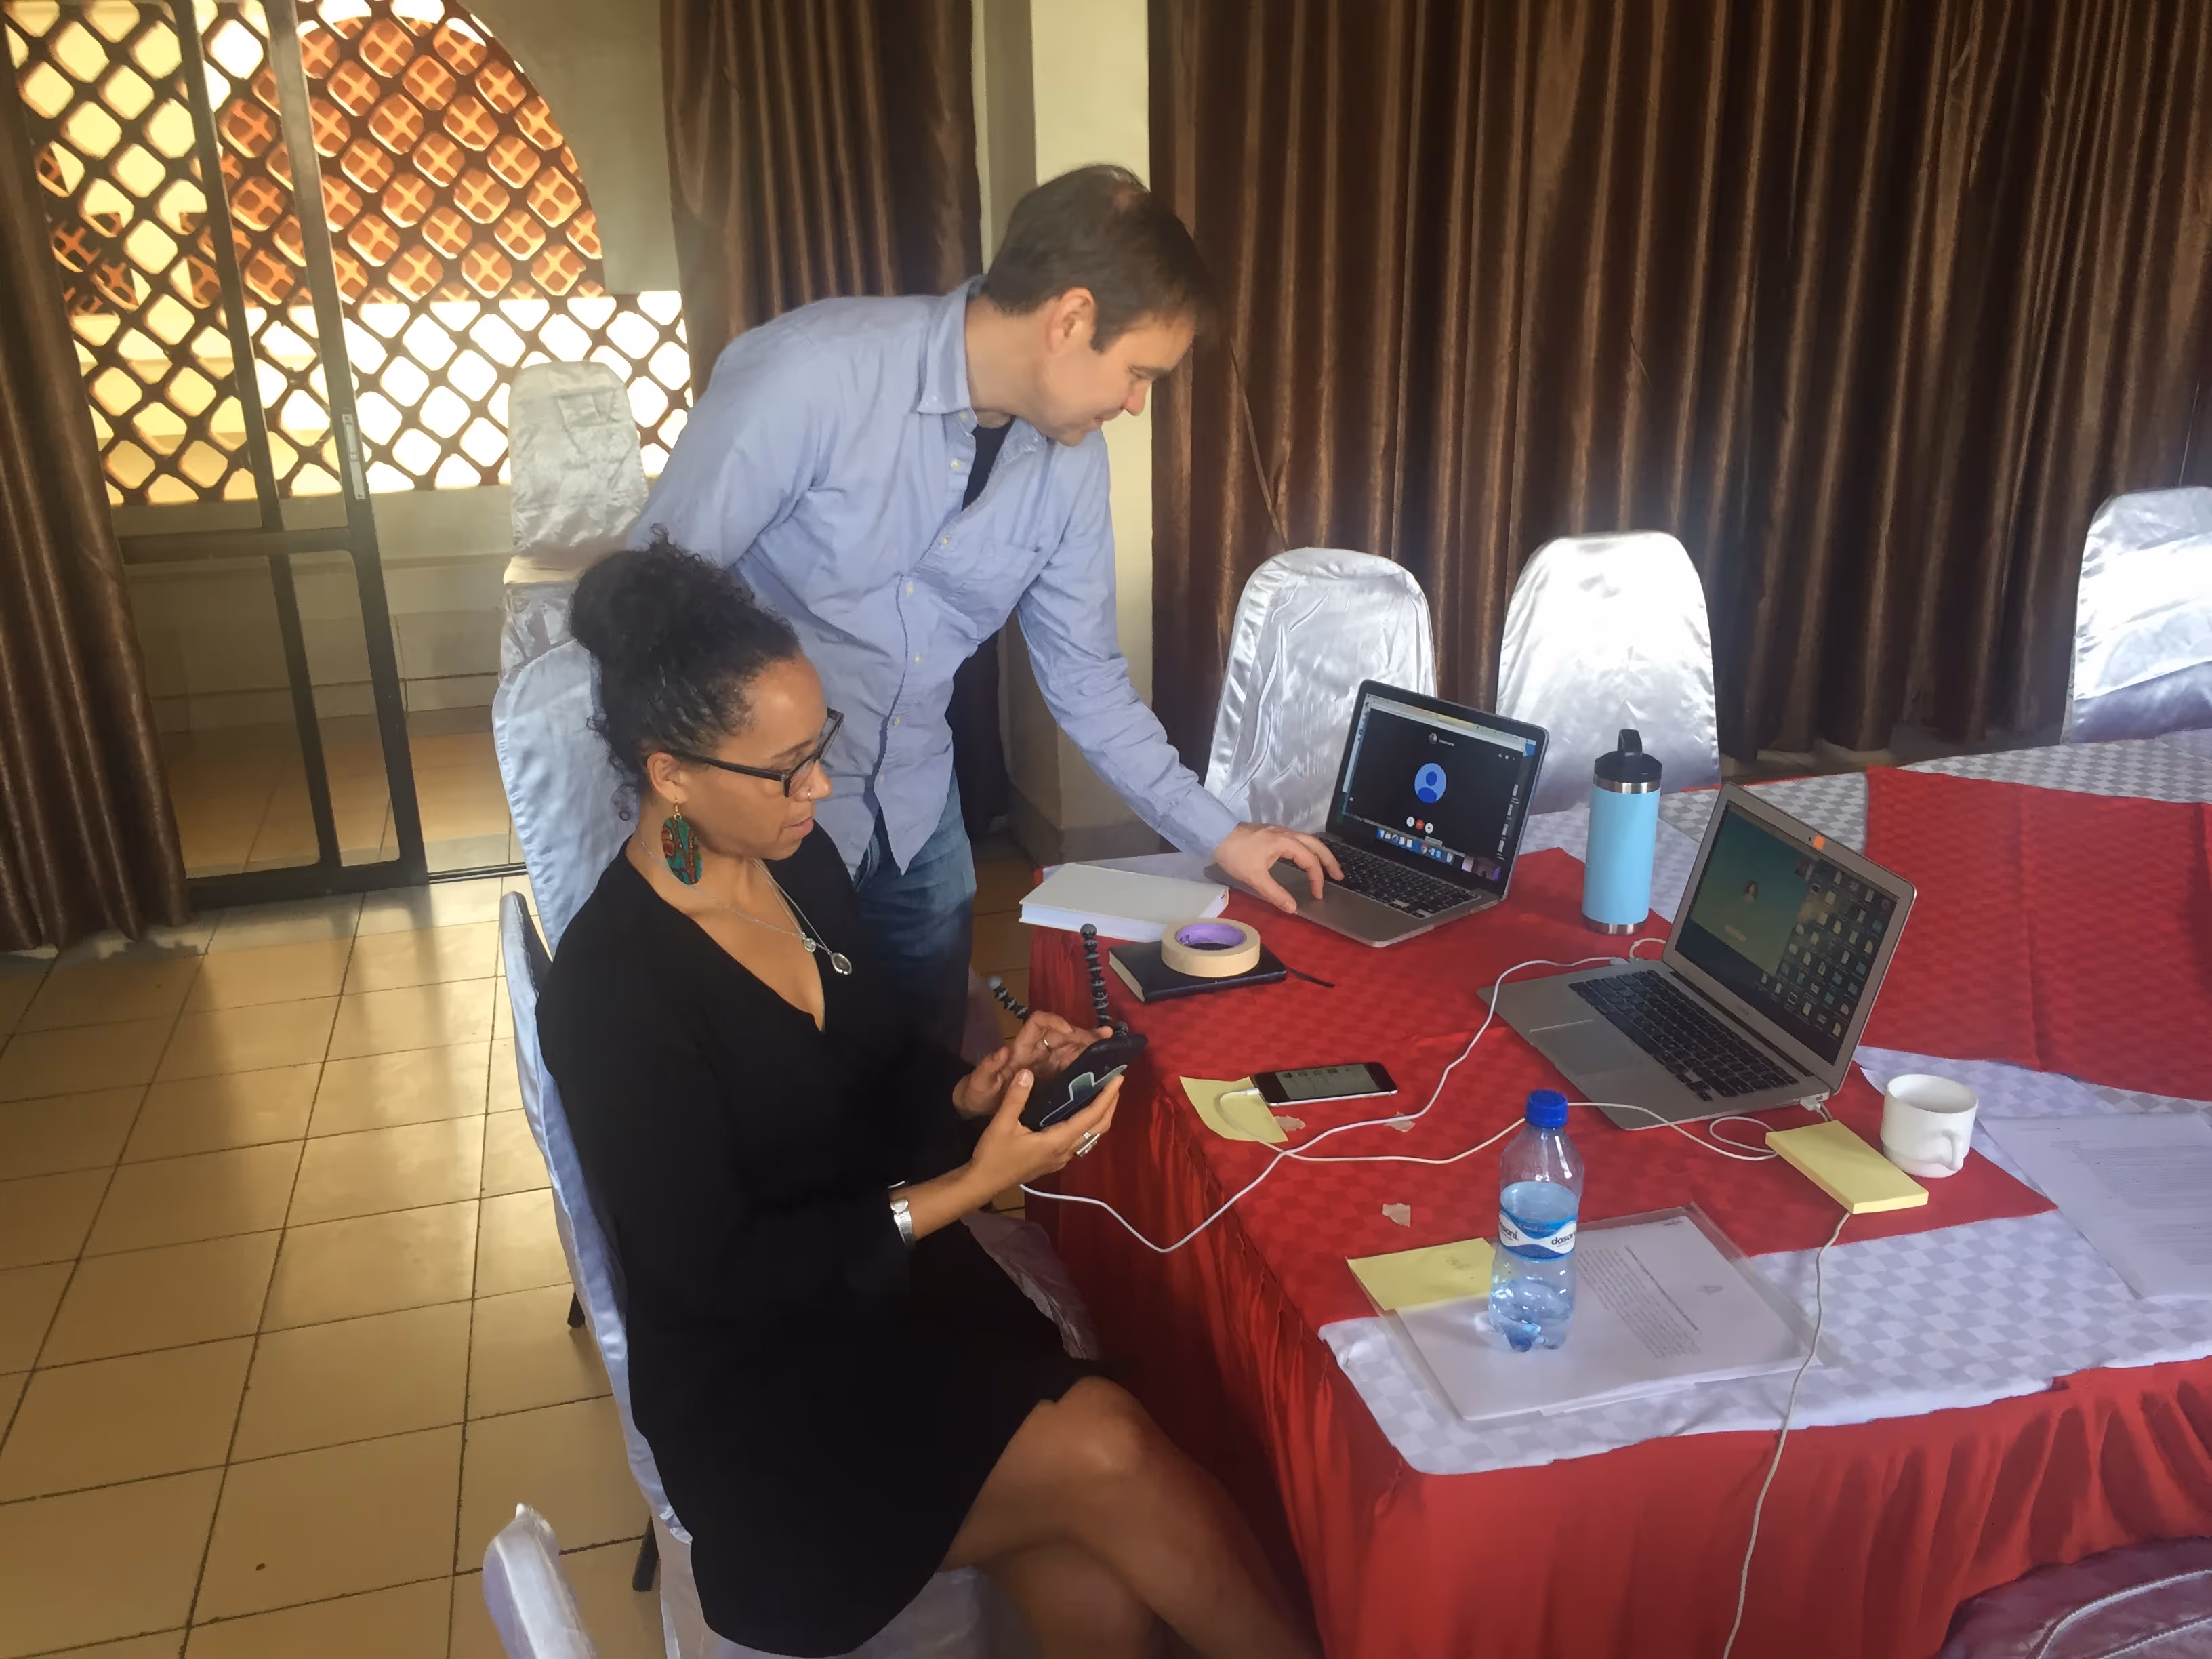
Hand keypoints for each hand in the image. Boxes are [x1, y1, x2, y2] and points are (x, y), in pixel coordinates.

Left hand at [951, 1015, 1111, 1117]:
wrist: (979, 1105)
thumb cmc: (979, 1092)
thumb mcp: (979, 1083)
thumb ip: (987, 1068)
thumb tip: (1002, 1051)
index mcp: (1021, 1049)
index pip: (1038, 1024)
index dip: (1054, 1022)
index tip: (1069, 1031)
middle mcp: (1036, 1050)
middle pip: (1062, 1034)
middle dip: (1082, 1034)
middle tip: (1104, 1039)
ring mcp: (1046, 1062)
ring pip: (1071, 1047)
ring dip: (1090, 1044)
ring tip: (1110, 1042)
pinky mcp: (1052, 1075)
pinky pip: (1072, 1064)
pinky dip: (1088, 1061)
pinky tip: (1103, 1063)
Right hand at [966, 1067, 1120, 1193]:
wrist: (983, 1183)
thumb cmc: (993, 1155)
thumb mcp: (1001, 1124)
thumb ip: (1016, 1098)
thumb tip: (1028, 1072)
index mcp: (1057, 1141)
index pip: (1090, 1117)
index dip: (1106, 1098)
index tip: (1117, 1079)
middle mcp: (1065, 1151)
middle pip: (1098, 1128)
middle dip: (1110, 1105)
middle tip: (1115, 1082)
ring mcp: (1061, 1158)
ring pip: (1092, 1136)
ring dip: (1102, 1115)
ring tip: (1103, 1094)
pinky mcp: (1055, 1160)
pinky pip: (1081, 1140)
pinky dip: (1089, 1124)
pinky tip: (1082, 1113)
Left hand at [1212, 821, 1342, 913]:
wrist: (1215, 834)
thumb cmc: (1236, 855)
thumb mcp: (1255, 878)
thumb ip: (1275, 893)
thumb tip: (1293, 908)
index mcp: (1285, 842)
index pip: (1310, 861)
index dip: (1317, 878)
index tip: (1318, 894)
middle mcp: (1286, 833)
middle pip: (1316, 845)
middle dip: (1329, 860)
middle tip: (1339, 876)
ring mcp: (1279, 831)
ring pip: (1307, 840)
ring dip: (1319, 853)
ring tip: (1327, 867)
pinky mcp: (1272, 833)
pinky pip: (1298, 839)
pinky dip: (1307, 849)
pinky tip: (1304, 858)